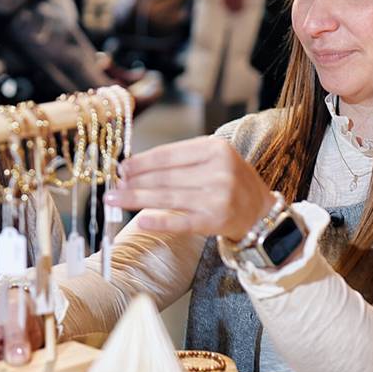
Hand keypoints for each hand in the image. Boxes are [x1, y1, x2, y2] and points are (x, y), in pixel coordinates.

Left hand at [105, 136, 274, 240]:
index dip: (141, 162)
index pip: (168, 154)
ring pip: (167, 198)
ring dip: (135, 199)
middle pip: (164, 177)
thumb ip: (180, 160)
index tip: (121, 167)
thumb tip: (133, 168)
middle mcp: (218, 172)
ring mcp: (218, 197)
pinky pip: (181, 222)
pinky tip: (140, 220)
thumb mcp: (213, 159)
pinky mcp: (216, 221)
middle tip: (112, 185)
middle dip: (134, 182)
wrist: (260, 211)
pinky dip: (159, 221)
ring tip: (114, 199)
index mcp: (215, 149)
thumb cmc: (229, 181)